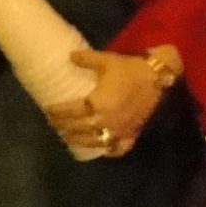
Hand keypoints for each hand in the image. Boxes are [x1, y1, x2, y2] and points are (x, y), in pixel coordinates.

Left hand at [44, 47, 173, 155]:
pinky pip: (119, 148)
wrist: (158, 77)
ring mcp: (120, 130)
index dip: (58, 112)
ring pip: (96, 141)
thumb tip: (70, 56)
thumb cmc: (130, 69)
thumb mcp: (105, 60)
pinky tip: (102, 150)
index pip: (72, 111)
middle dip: (65, 127)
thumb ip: (85, 59)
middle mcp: (107, 121)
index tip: (47, 111)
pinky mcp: (133, 133)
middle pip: (80, 128)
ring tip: (68, 137)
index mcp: (98, 103)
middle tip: (54, 124)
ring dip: (80, 141)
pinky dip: (109, 150)